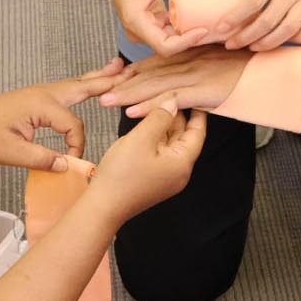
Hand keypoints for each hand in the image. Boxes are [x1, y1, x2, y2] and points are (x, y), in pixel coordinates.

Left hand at [0, 69, 118, 171]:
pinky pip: (70, 87)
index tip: (70, 162)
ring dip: (99, 78)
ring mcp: (44, 91)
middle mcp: (46, 93)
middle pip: (84, 87)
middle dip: (108, 82)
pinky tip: (93, 81)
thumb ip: (42, 159)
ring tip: (119, 68)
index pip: (73, 126)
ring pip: (78, 83)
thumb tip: (68, 165)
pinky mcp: (41, 95)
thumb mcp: (12, 153)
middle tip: (131, 74)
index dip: (76, 146)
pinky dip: (86, 82)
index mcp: (41, 105)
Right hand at [87, 101, 206, 222]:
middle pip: (184, 136)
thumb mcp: (141, 139)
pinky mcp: (153, 178)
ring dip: (163, 125)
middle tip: (171, 93)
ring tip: (156, 103)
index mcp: (183, 162)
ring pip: (170, 143)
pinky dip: (155, 136)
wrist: (102, 207)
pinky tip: (145, 123)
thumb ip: (159, 117)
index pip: (198, 131)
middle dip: (177, 115)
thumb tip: (173, 102)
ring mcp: (166, 176)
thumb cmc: (121, 175)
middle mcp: (179, 170)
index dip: (197, 111)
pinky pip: (159, 152)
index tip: (196, 93)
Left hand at [98, 46, 253, 116]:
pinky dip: (149, 106)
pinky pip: (168, 99)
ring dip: (128, 95)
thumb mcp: (222, 59)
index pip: (156, 61)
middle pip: (148, 73)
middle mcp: (187, 61)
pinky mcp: (200, 89)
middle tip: (100, 90)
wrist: (267, 68)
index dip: (134, 70)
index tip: (115, 77)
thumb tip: (194, 79)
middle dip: (123, 83)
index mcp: (191, 53)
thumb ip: (205, 64)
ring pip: (153, 86)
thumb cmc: (249, 64)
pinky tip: (132, 112)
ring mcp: (192, 75)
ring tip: (107, 102)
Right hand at [103, 0, 211, 55]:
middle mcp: (140, 32)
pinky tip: (200, 12)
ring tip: (212, 17)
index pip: (163, 45)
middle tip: (215, 25)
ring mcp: (145, 31)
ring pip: (172, 38)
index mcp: (136, 23)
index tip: (203, 30)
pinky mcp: (152, 26)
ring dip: (191, 29)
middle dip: (193, 36)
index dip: (185, 42)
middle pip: (170, 45)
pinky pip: (171, 30)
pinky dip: (185, 22)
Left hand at [215, 0, 300, 50]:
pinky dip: (295, 40)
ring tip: (253, 46)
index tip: (220, 29)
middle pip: (268, 20)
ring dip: (268, 43)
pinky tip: (282, 40)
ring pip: (288, 29)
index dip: (235, 18)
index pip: (253, 0)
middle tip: (232, 44)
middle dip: (247, 36)